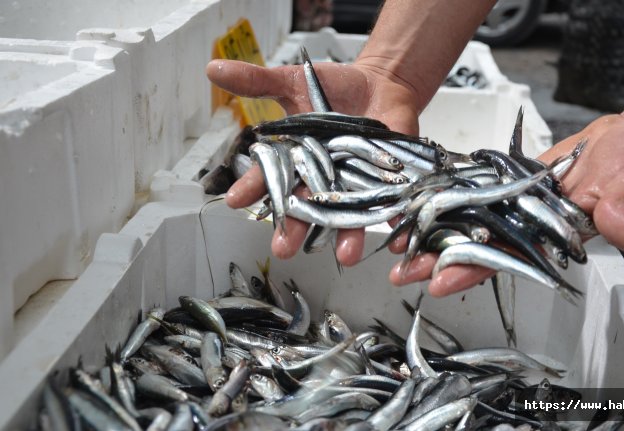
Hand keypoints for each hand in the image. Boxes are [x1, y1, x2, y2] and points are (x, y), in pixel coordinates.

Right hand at [206, 58, 419, 264]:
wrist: (380, 83)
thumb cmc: (333, 87)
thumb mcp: (294, 81)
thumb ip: (258, 81)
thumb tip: (213, 68)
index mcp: (296, 161)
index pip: (270, 178)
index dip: (253, 189)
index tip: (236, 202)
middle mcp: (322, 179)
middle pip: (306, 209)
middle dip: (296, 229)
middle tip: (283, 250)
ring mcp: (354, 183)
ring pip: (348, 215)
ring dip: (347, 235)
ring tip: (346, 254)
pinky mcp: (387, 181)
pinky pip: (391, 206)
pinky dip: (396, 219)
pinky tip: (397, 234)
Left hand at [389, 112, 623, 295]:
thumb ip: (623, 209)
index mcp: (550, 237)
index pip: (506, 259)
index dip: (474, 270)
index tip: (439, 282)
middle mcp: (525, 225)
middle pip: (475, 246)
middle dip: (438, 260)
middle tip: (400, 271)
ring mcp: (513, 204)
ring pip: (466, 221)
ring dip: (434, 231)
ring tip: (397, 240)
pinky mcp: (506, 181)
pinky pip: (471, 190)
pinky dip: (445, 194)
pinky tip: (417, 199)